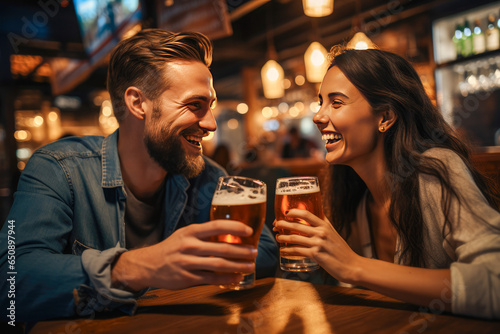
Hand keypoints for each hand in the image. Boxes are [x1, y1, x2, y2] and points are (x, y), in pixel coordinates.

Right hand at [112, 220, 257, 290]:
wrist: (148, 264)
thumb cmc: (171, 248)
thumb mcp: (184, 234)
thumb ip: (203, 234)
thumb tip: (229, 233)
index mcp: (190, 232)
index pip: (217, 226)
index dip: (235, 227)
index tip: (249, 231)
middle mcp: (190, 246)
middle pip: (222, 247)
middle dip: (242, 250)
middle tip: (254, 251)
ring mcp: (188, 263)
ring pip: (219, 264)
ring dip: (238, 265)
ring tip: (250, 265)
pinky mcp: (188, 278)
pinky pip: (211, 278)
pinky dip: (226, 279)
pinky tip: (236, 278)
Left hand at [273, 209, 360, 282]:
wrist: (352, 265)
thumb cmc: (342, 250)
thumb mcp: (334, 233)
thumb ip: (324, 225)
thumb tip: (316, 215)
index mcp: (325, 225)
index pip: (306, 213)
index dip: (294, 211)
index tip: (285, 213)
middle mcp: (321, 232)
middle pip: (297, 225)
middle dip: (283, 224)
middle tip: (276, 225)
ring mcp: (318, 243)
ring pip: (294, 238)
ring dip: (283, 238)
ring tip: (277, 238)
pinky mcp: (316, 255)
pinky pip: (297, 251)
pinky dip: (287, 251)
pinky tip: (283, 251)